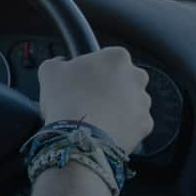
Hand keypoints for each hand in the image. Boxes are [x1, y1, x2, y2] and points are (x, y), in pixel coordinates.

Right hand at [37, 46, 153, 152]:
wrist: (80, 138)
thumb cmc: (66, 101)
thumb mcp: (50, 72)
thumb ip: (57, 62)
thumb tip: (60, 63)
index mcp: (116, 57)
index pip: (106, 57)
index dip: (92, 68)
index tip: (81, 79)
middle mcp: (137, 76)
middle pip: (124, 77)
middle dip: (110, 86)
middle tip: (88, 97)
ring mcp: (143, 102)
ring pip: (131, 100)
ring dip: (117, 105)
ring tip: (95, 116)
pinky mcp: (145, 124)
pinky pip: (134, 122)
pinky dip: (122, 125)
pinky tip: (105, 129)